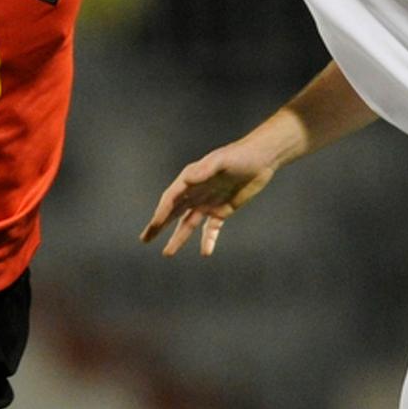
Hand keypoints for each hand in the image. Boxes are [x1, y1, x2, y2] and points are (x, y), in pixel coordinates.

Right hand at [139, 138, 279, 256]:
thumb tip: (187, 179)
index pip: (171, 199)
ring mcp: (208, 202)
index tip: (154, 226)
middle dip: (159, 226)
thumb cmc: (241, 155)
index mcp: (190, 179)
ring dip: (178, 238)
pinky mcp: (223, 210)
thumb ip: (205, 169)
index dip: (162, 213)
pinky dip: (208, 240)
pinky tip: (205, 253)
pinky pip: (212, 229)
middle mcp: (195, 192)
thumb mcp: (222, 160)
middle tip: (145, 239)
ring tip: (167, 253)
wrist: (262, 159)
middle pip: (173, 212)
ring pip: (189, 224)